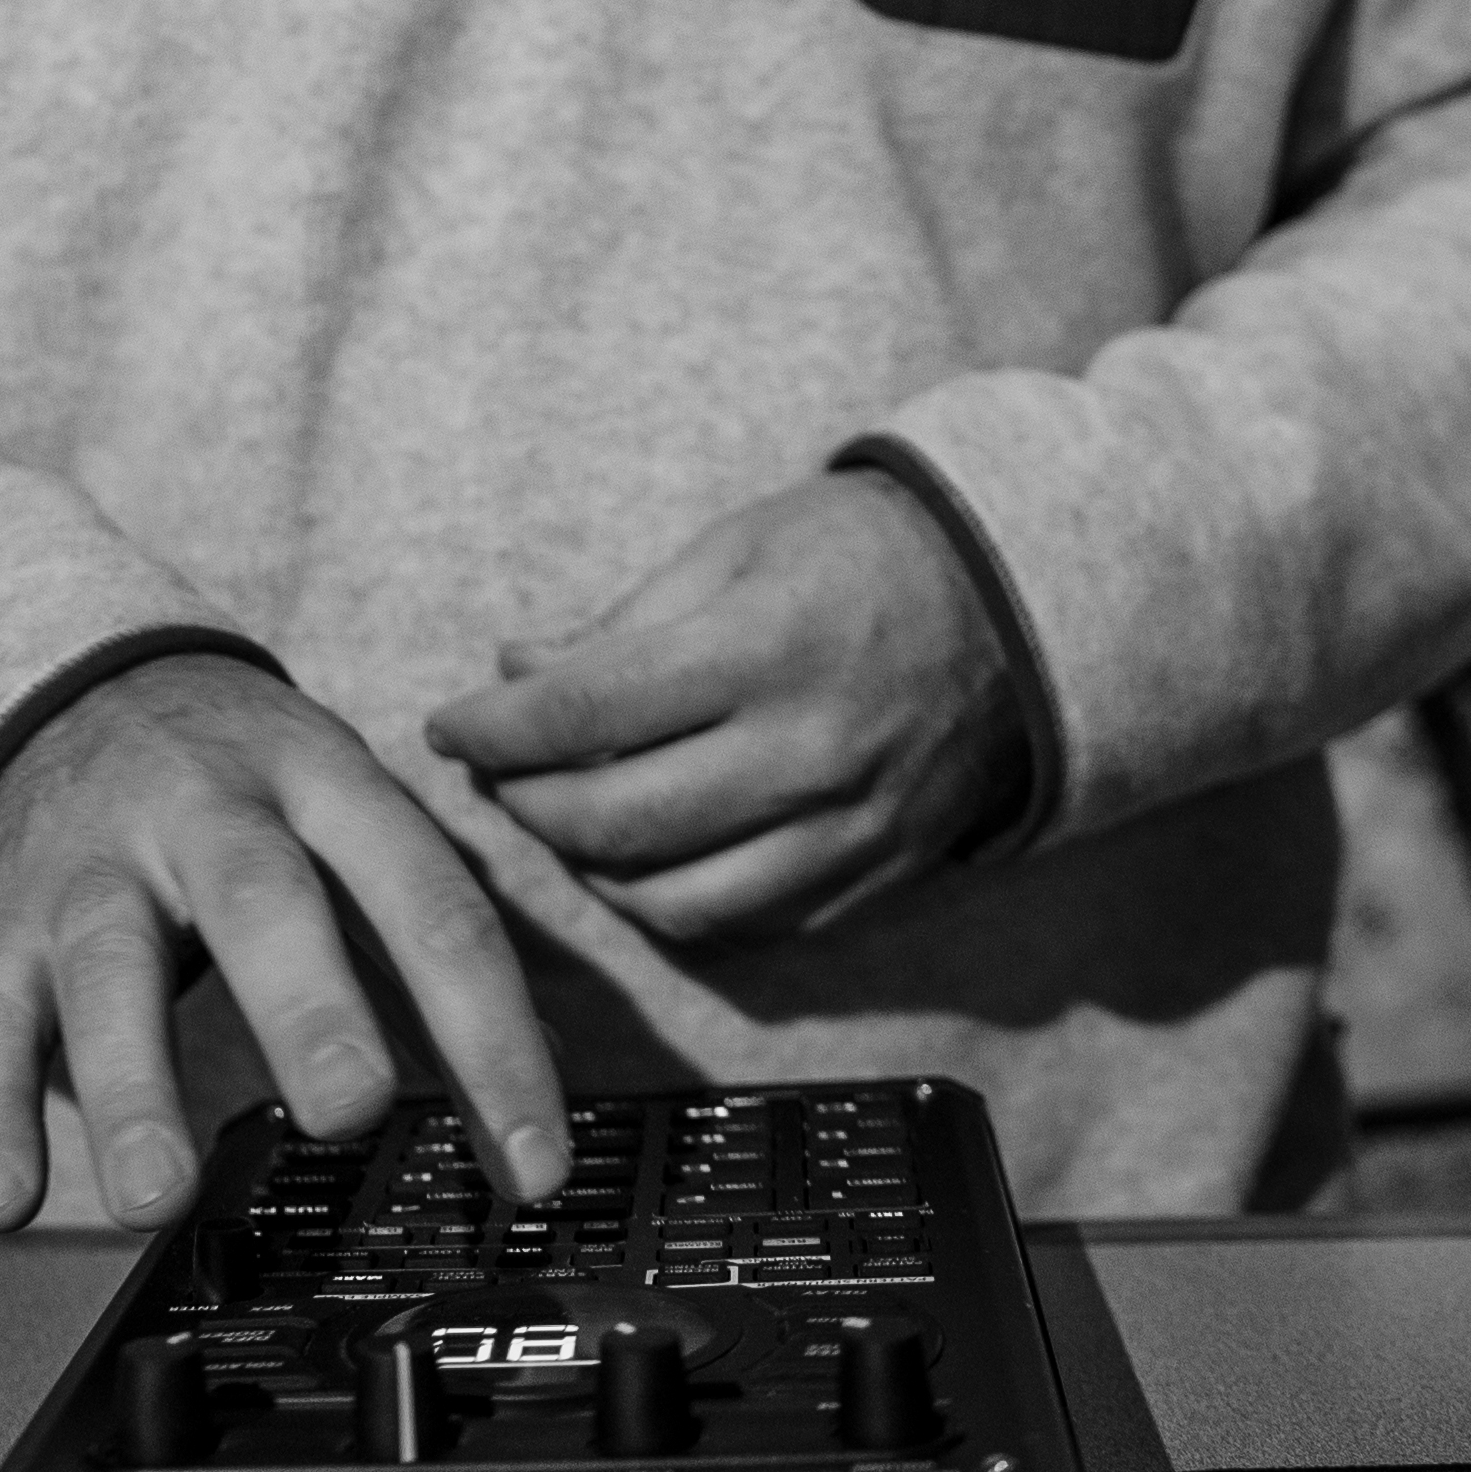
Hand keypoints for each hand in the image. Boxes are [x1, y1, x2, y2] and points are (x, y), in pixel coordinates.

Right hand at [0, 653, 569, 1229]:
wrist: (64, 690)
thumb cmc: (237, 783)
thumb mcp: (342, 808)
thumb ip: (425, 934)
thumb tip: (538, 1075)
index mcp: (323, 780)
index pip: (427, 897)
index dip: (491, 1030)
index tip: (534, 1163)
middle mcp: (209, 811)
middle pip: (261, 896)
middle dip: (308, 1003)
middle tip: (349, 1109)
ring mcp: (98, 866)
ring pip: (111, 966)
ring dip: (131, 1084)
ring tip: (155, 1196)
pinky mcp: (6, 925)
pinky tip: (7, 1198)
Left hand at [423, 473, 1028, 947]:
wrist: (1021, 605)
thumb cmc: (861, 553)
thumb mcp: (737, 545)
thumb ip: (621, 622)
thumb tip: (514, 671)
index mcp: (766, 646)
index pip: (587, 712)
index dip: (495, 728)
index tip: (449, 726)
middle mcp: (808, 751)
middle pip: (615, 821)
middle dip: (527, 803)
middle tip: (496, 774)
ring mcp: (848, 828)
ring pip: (672, 900)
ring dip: (590, 869)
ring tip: (561, 818)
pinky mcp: (873, 877)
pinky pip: (744, 925)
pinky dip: (671, 902)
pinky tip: (642, 857)